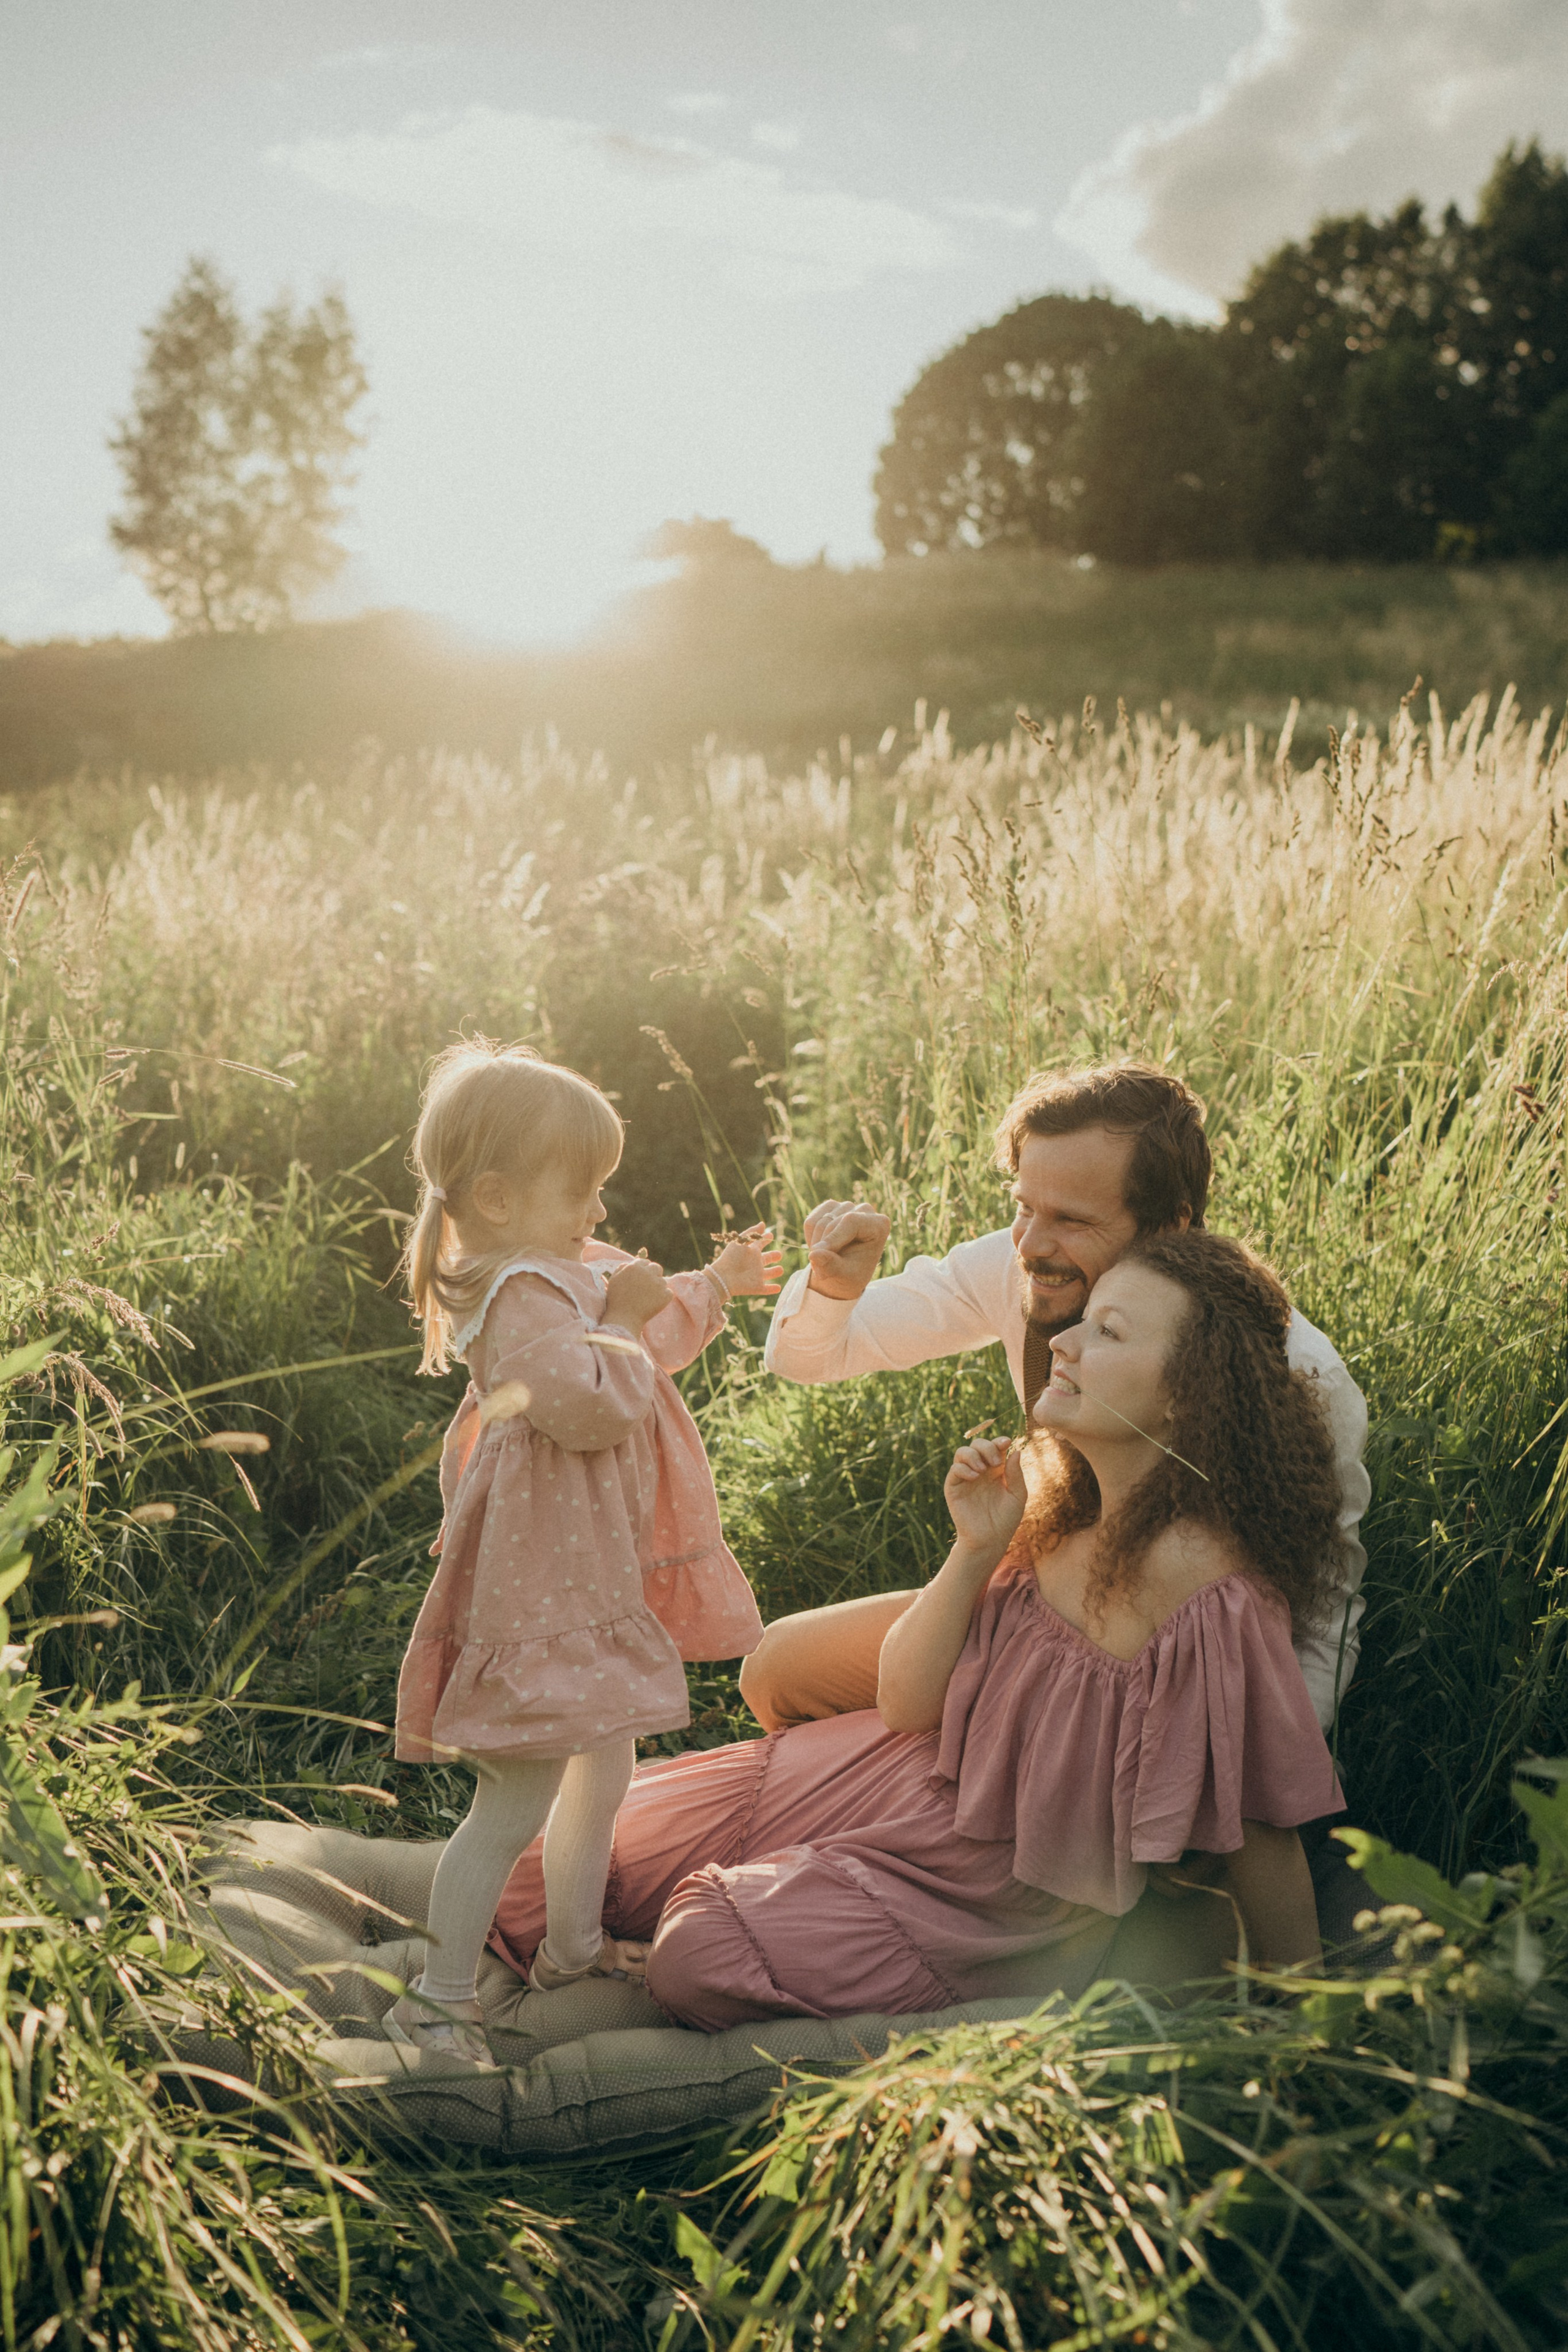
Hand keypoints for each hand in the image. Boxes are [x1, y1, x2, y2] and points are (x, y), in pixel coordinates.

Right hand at [602, 1257, 670, 1335]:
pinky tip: (654, 1304)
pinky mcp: (665, 1295)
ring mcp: (658, 1284)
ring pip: (663, 1281)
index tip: (641, 1279)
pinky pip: (668, 1293)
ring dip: (657, 1288)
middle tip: (648, 1287)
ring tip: (647, 1299)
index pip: (645, 1262)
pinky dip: (663, 1298)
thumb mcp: (614, 1280)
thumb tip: (631, 1262)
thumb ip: (622, 1268)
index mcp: (635, 1267)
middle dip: (654, 1275)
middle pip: (657, 1268)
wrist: (623, 1318)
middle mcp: (647, 1272)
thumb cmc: (616, 1300)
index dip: (643, 1270)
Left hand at [711, 1223, 782, 1298]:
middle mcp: (754, 1263)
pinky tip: (778, 1288)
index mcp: (751, 1252)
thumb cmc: (732, 1257)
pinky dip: (772, 1289)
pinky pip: (766, 1289)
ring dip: (774, 1272)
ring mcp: (756, 1276)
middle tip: (779, 1254)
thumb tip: (763, 1224)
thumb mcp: (741, 1242)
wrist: (724, 1277)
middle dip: (773, 1256)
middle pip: (766, 1259)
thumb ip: (752, 1233)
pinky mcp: (757, 1287)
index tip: (770, 1236)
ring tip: (780, 1269)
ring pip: (768, 1274)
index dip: (765, 1239)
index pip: (760, 1244)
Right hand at [802, 1199, 890, 1300]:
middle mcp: (865, 1211)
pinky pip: (811, 1221)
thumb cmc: (852, 1274)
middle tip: (821, 1271)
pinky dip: (810, 1238)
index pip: (851, 1221)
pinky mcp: (831, 1208)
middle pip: (833, 1222)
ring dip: (816, 1245)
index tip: (817, 1254)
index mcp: (879, 1225)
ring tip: (823, 1261)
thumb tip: (814, 1255)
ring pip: (820, 1222)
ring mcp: (847, 1207)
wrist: (845, 1272)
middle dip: (822, 1246)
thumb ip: (832, 1266)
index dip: (832, 1237)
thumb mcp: (845, 1276)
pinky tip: (821, 1248)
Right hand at [944, 1437, 1026, 1555]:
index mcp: (997, 1470)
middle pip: (977, 1445)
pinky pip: (954, 1469)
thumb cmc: (1006, 1520)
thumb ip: (1016, 1474)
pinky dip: (963, 1468)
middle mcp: (980, 1471)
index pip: (995, 1447)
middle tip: (996, 1461)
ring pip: (962, 1452)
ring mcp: (965, 1478)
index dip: (999, 1441)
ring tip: (982, 1470)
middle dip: (986, 1447)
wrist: (990, 1540)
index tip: (1006, 1442)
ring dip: (973, 1455)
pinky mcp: (953, 1487)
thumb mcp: (1018, 1496)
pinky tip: (974, 1477)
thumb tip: (1016, 1450)